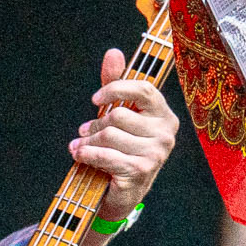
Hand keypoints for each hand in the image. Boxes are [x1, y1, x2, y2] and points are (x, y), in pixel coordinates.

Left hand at [71, 48, 177, 220]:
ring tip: (81, 146)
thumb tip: (113, 52)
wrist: (122, 193)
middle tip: (85, 133)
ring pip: (109, 135)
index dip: (115, 89)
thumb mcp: (119, 114)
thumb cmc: (122, 149)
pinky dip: (87, 154)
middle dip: (95, 125)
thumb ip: (116, 84)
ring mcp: (155, 154)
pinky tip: (80, 155)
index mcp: (165, 115)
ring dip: (87, 142)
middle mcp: (166, 134)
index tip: (95, 99)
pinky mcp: (140, 172)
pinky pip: (105, 155)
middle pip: (118, 115)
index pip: (143, 89)